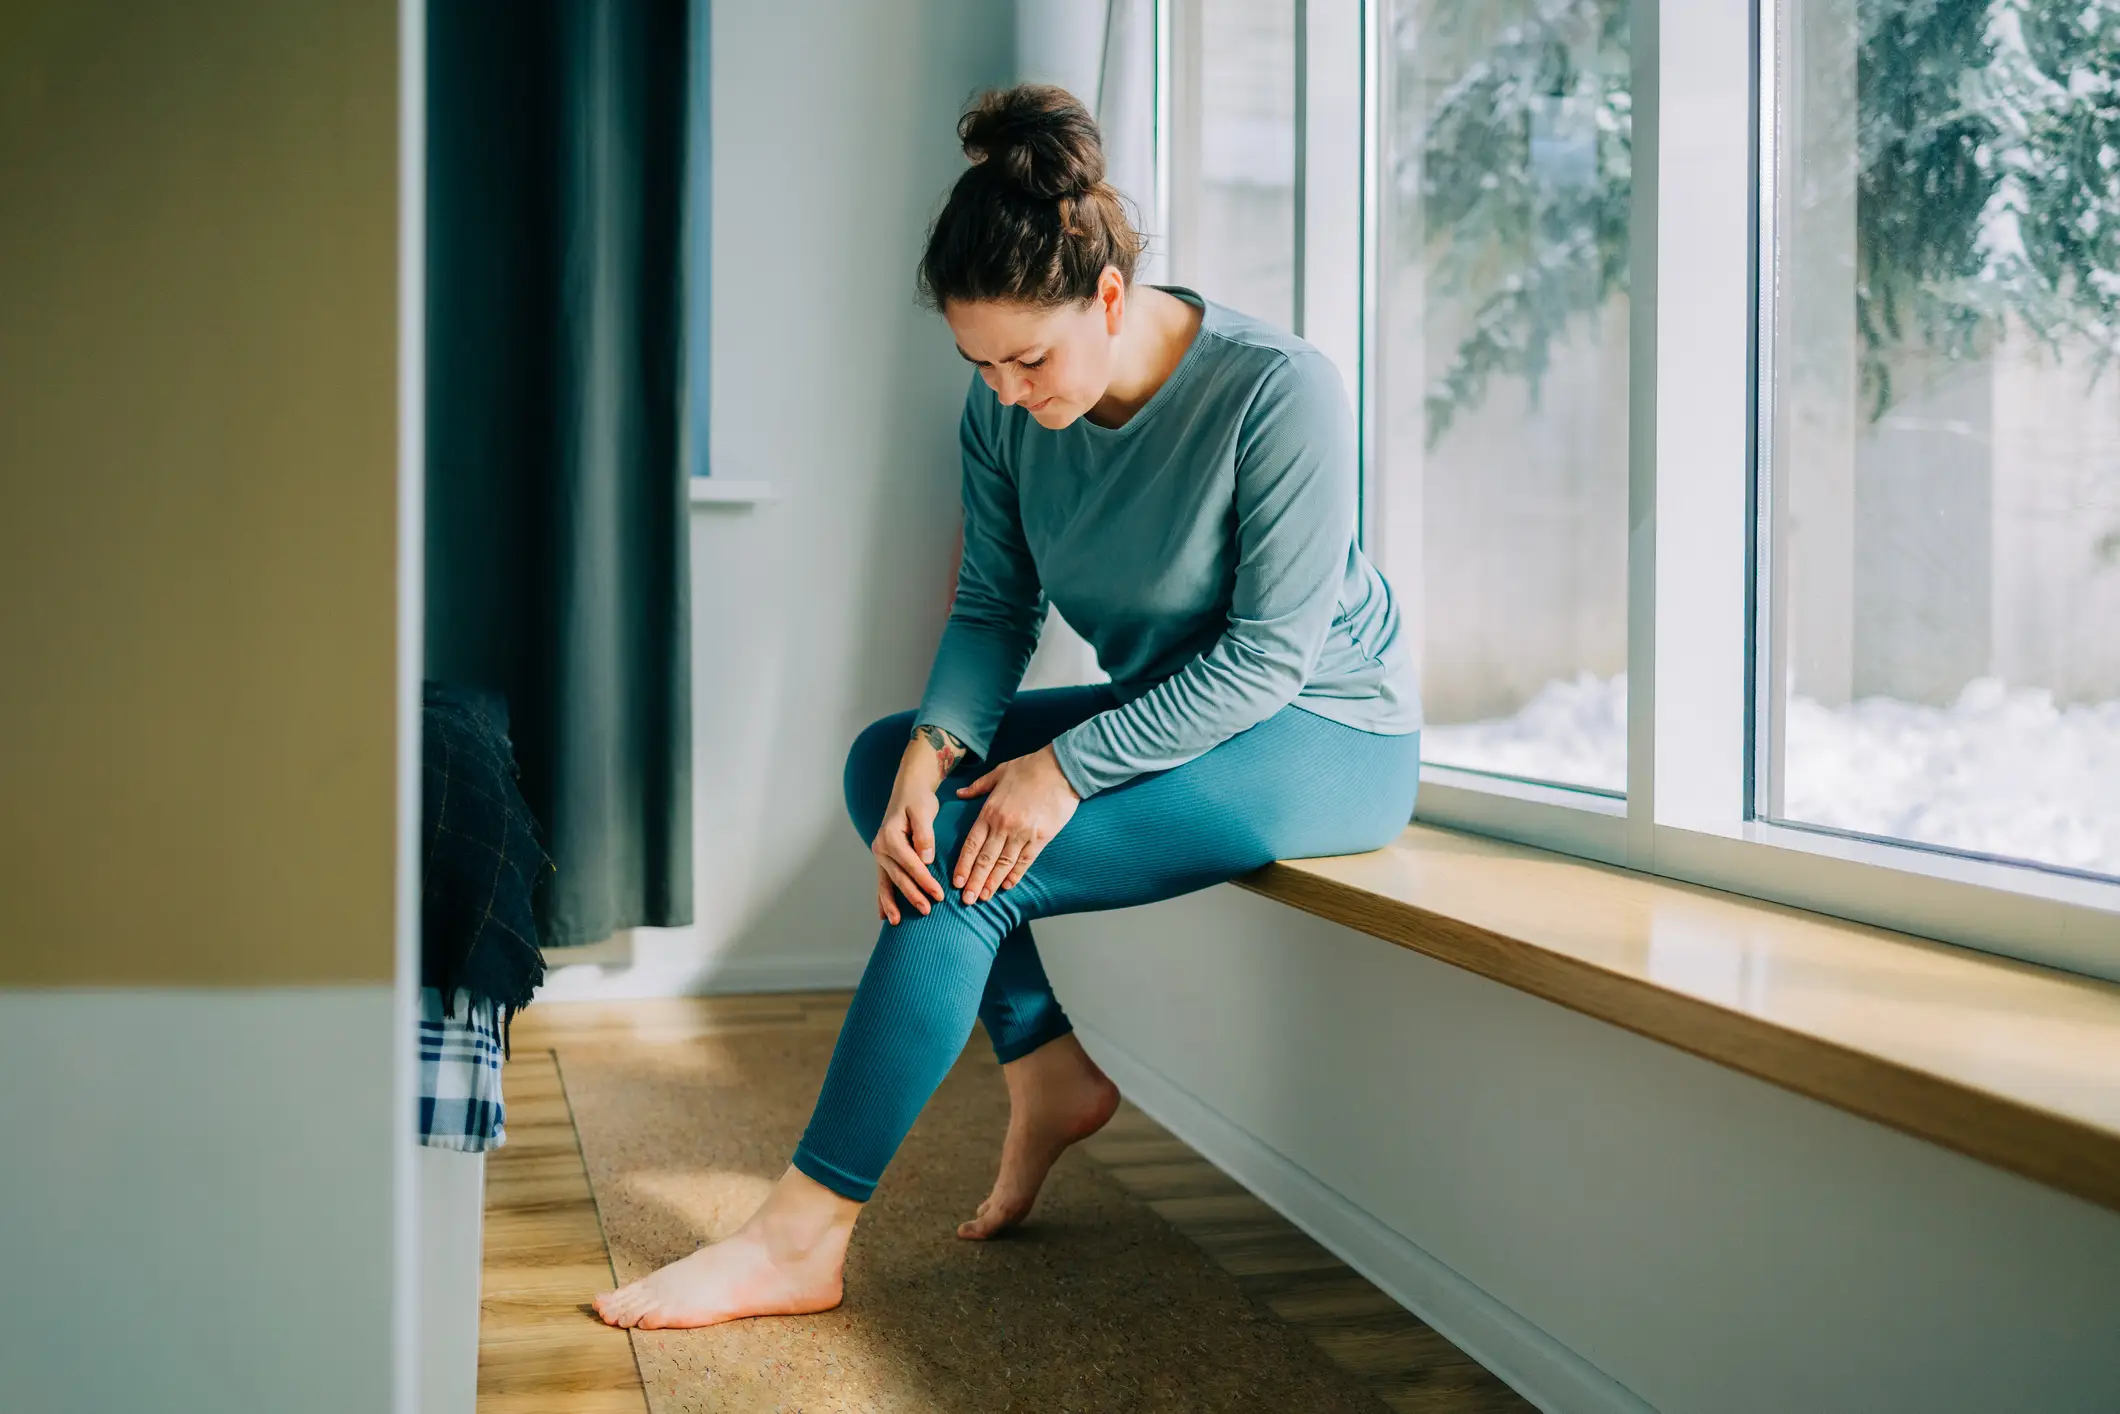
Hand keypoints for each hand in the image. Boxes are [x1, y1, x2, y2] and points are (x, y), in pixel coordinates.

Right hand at [872, 743, 947, 924]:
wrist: (907, 791)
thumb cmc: (918, 800)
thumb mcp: (923, 810)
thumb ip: (924, 833)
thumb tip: (926, 857)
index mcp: (891, 835)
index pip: (910, 863)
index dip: (924, 880)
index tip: (939, 894)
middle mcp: (881, 846)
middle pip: (898, 876)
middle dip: (912, 895)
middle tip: (927, 911)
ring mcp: (880, 854)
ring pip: (885, 882)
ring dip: (891, 903)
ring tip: (896, 922)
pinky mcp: (884, 858)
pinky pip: (882, 881)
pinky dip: (882, 898)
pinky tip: (883, 916)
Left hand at [951, 743, 1080, 903]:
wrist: (1061, 768)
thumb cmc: (1029, 767)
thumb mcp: (998, 772)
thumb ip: (978, 787)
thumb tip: (959, 793)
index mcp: (990, 811)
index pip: (972, 844)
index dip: (963, 865)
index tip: (957, 881)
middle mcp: (1004, 826)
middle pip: (985, 860)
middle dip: (974, 881)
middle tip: (966, 900)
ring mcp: (1023, 833)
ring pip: (1004, 864)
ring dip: (992, 883)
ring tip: (983, 898)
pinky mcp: (1041, 838)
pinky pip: (1025, 861)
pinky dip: (1016, 875)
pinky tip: (1007, 886)